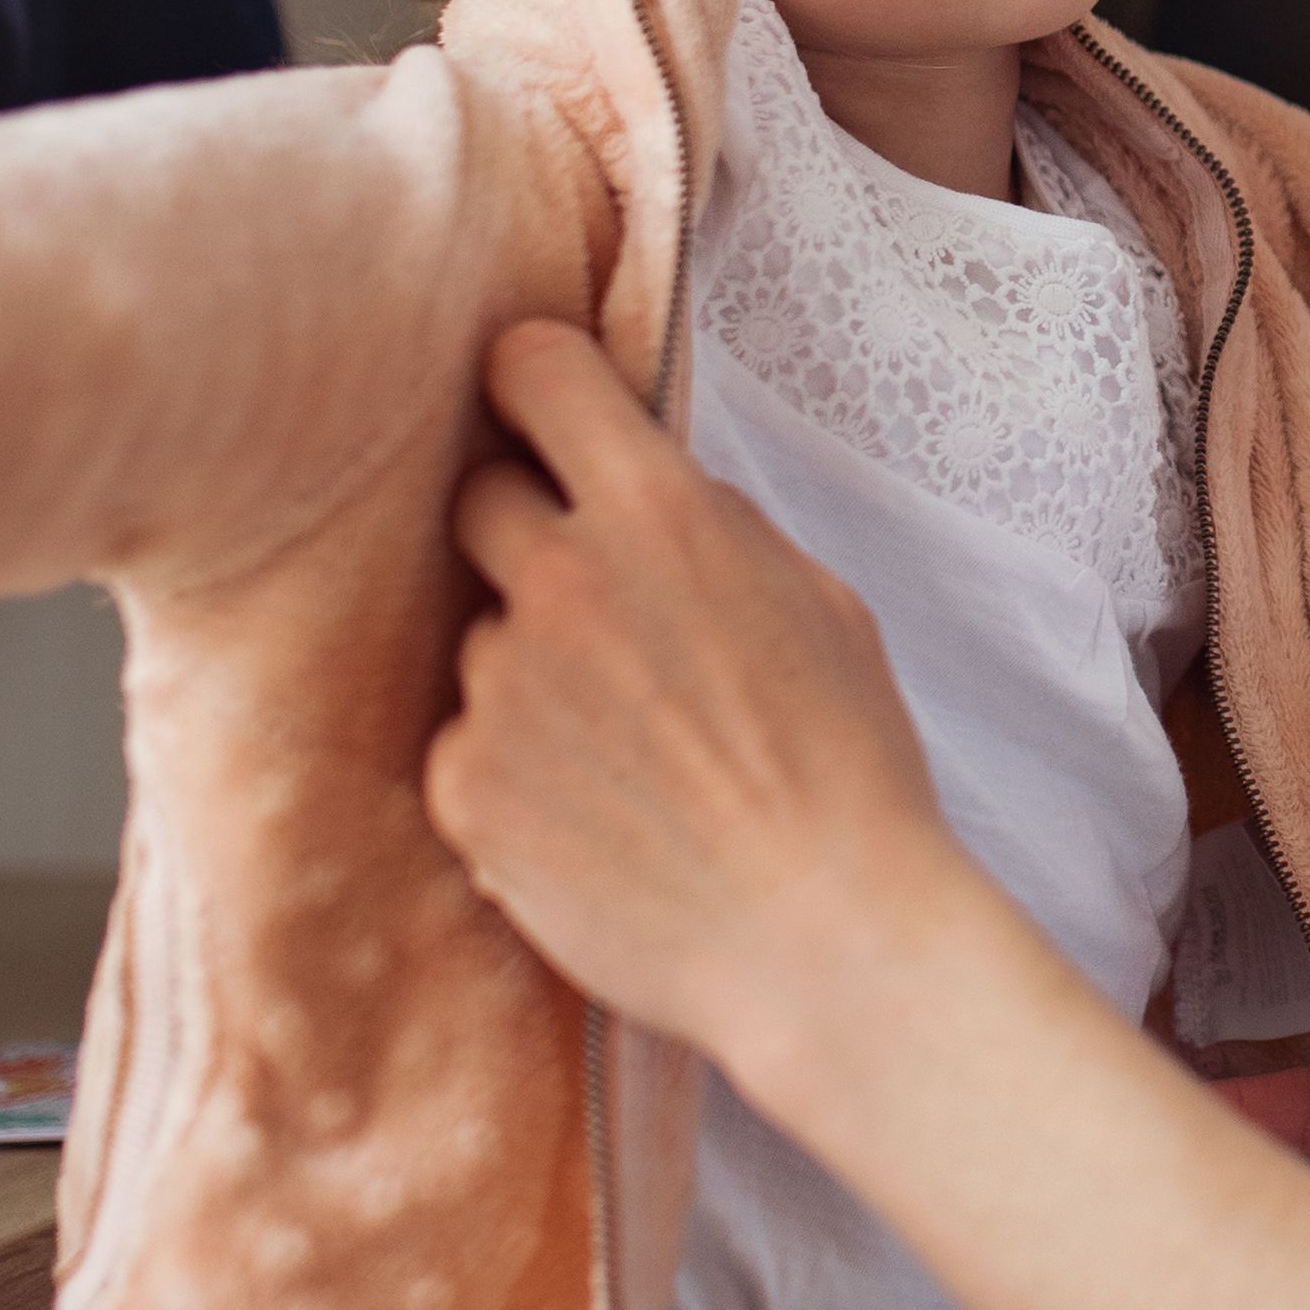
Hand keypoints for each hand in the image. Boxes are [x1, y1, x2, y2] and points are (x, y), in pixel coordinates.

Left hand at [424, 322, 985, 1089]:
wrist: (823, 938)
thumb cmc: (846, 769)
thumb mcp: (816, 601)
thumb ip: (712, 527)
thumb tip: (644, 484)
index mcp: (660, 515)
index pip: (535, 370)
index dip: (530, 379)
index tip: (534, 401)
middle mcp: (561, 584)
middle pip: (479, 499)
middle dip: (526, 534)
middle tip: (592, 604)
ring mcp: (500, 687)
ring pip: (484, 639)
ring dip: (532, 673)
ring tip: (628, 754)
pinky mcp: (463, 787)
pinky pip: (466, 743)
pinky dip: (513, 772)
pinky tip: (596, 816)